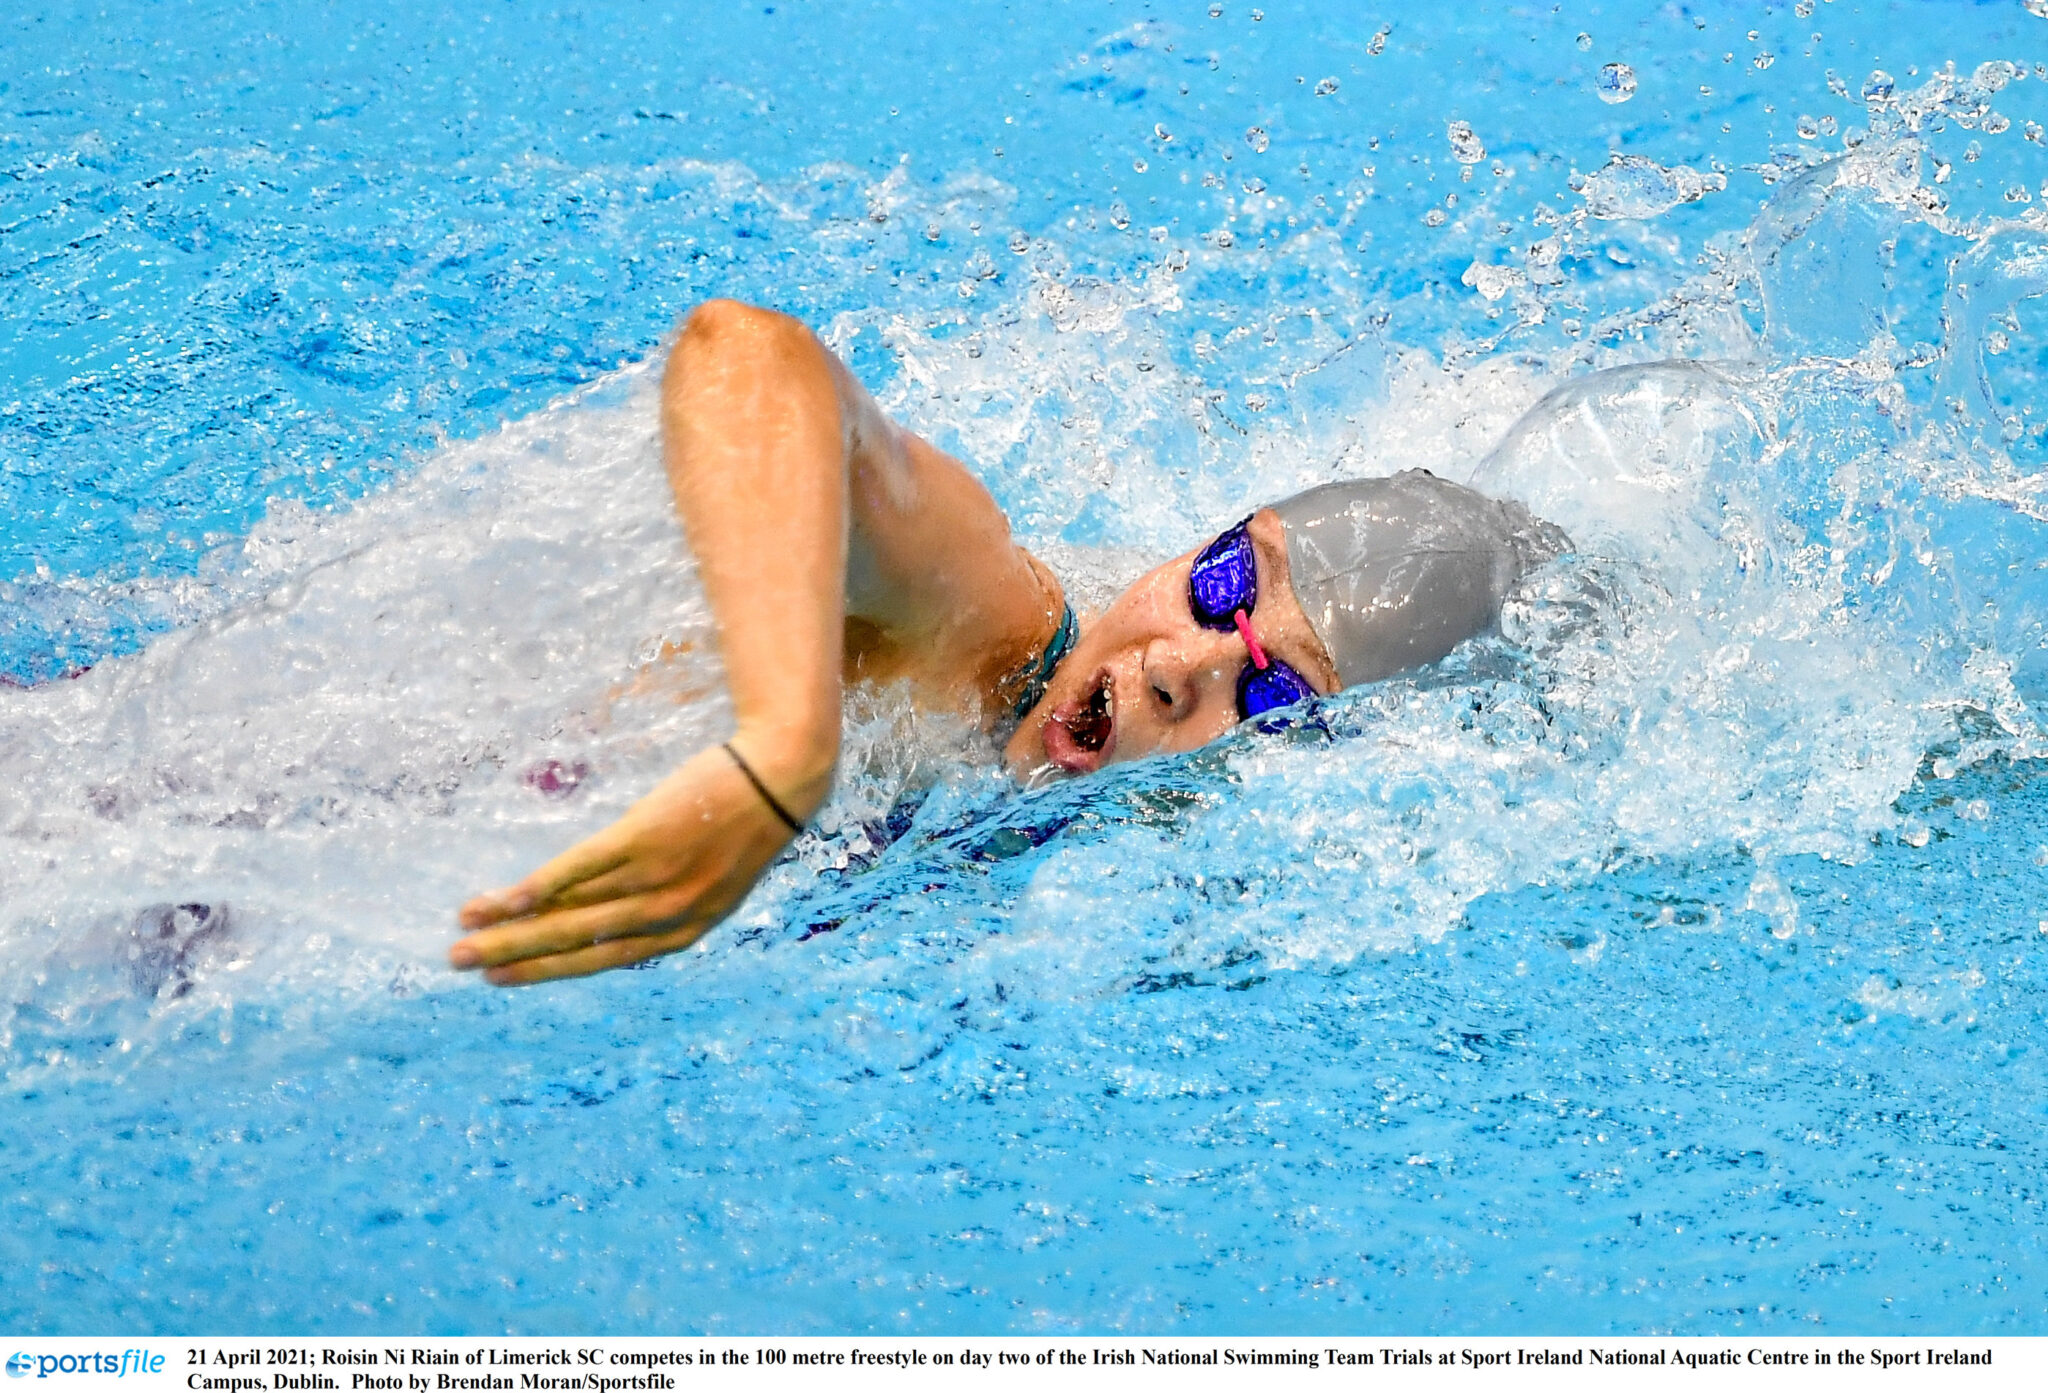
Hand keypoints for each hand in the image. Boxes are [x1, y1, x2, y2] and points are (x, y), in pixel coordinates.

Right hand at [450, 738, 823, 985]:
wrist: (781, 774)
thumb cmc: (742, 821)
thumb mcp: (712, 877)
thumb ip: (666, 899)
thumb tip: (607, 907)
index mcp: (686, 929)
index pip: (603, 959)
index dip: (548, 970)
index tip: (502, 979)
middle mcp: (669, 913)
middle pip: (578, 942)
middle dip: (515, 956)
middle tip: (461, 966)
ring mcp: (658, 876)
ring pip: (572, 909)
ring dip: (512, 923)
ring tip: (464, 930)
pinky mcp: (648, 837)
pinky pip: (583, 869)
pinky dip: (541, 886)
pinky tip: (505, 897)